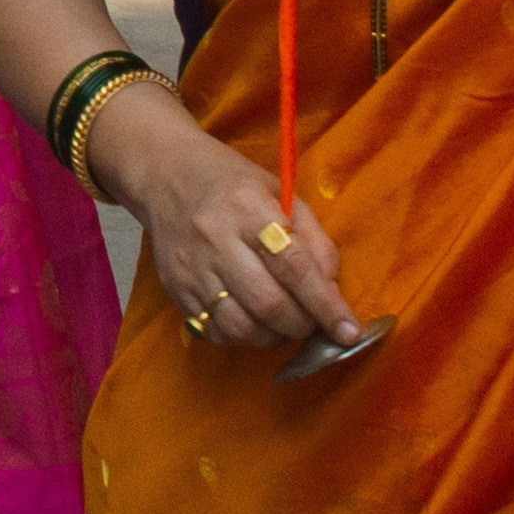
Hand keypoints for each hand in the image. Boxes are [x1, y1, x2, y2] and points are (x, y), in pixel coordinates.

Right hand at [90, 76, 360, 352]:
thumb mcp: (281, 194)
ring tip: (283, 323)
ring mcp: (191, 267)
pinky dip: (244, 337)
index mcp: (248, 207)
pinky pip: (215, 331)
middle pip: (268, 303)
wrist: (165, 175)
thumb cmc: (233, 184)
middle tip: (312, 321)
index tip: (348, 331)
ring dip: (274, 337)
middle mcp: (215, 238)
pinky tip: (254, 321)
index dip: (325, 304)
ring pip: (240, 327)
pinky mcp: (175, 289)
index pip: (294, 266)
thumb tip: (333, 292)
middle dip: (301, 324)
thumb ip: (313, 240)